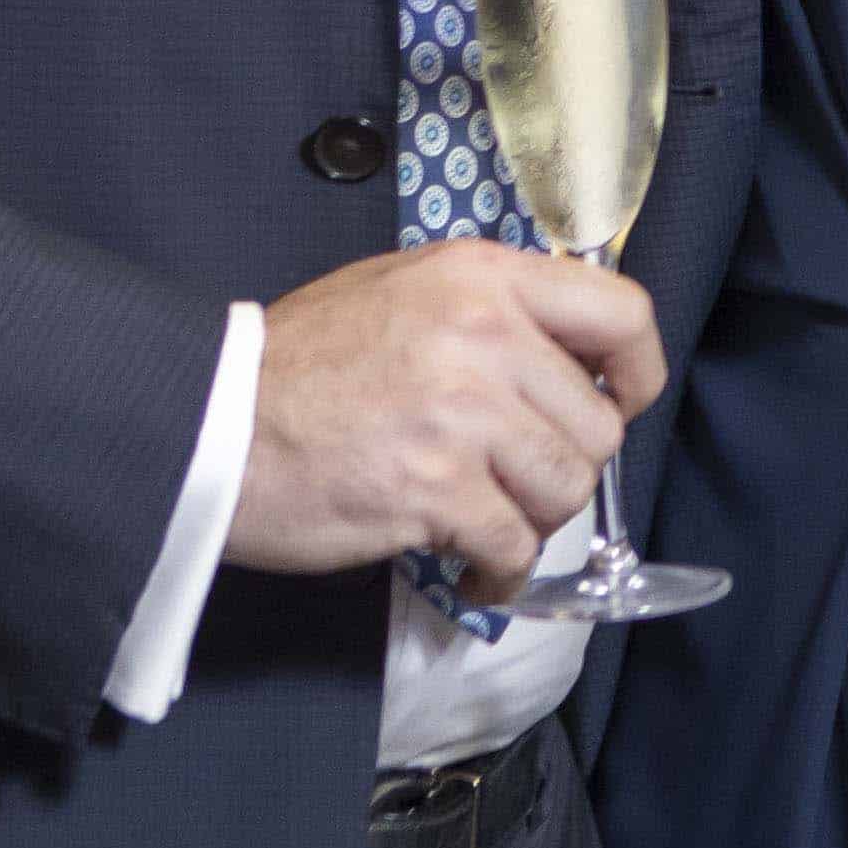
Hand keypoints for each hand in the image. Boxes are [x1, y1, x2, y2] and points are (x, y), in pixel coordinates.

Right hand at [230, 238, 662, 595]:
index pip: (622, 313)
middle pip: (597, 425)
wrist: (211, 425)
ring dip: (533, 520)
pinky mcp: (437, 488)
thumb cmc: (299, 365)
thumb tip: (565, 362)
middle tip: (514, 482)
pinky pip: (513, 545)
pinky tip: (471, 567)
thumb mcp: (401, 293)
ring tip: (487, 523)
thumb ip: (489, 313)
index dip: (636, 371)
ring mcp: (463, 413)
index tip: (619, 402)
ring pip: (565, 488)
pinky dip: (500, 571)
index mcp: (482, 276)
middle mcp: (485, 335)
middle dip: (564, 468)